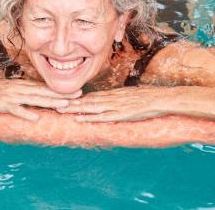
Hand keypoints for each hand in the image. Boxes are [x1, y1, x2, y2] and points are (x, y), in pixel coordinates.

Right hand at [0, 79, 80, 120]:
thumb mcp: (10, 90)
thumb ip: (23, 93)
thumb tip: (37, 100)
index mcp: (22, 85)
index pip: (44, 88)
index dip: (60, 90)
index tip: (76, 92)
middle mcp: (19, 89)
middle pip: (44, 92)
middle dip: (62, 94)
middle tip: (79, 96)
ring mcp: (11, 96)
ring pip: (34, 99)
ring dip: (49, 102)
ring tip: (64, 106)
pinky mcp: (2, 105)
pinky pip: (16, 110)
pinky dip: (26, 113)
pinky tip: (36, 118)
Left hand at [57, 86, 172, 121]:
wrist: (160, 98)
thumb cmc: (147, 97)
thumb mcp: (129, 95)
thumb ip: (118, 98)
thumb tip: (110, 100)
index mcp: (112, 94)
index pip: (90, 95)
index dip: (76, 97)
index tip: (63, 98)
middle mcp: (110, 98)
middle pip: (86, 100)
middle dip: (70, 102)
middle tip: (54, 103)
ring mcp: (114, 106)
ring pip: (90, 107)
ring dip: (75, 109)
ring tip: (61, 110)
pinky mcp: (120, 114)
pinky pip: (102, 117)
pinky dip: (90, 118)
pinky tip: (79, 119)